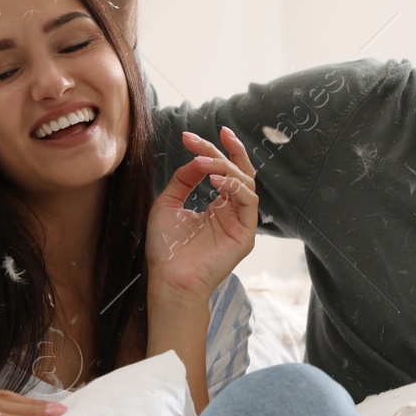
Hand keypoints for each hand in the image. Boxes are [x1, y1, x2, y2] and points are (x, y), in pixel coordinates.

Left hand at [146, 126, 257, 303]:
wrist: (169, 279)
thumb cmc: (166, 249)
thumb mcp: (168, 204)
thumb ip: (182, 180)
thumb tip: (196, 159)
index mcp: (218, 208)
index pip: (224, 172)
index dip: (211, 150)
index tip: (189, 137)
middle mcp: (233, 213)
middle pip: (238, 172)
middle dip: (221, 151)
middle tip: (197, 141)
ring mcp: (241, 223)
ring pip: (245, 182)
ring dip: (224, 166)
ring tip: (202, 163)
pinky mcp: (246, 234)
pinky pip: (250, 201)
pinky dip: (235, 186)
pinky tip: (216, 180)